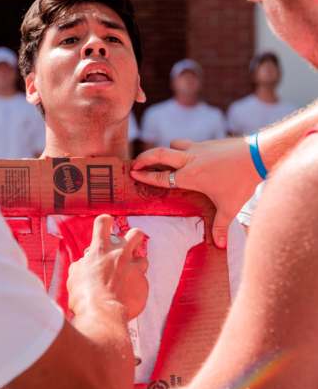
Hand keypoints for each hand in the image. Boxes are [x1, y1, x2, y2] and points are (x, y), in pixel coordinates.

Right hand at [68, 214, 148, 320]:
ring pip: (144, 258)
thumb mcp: (74, 275)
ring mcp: (134, 269)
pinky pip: (143, 282)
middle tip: (127, 247)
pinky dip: (136, 287)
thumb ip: (83, 265)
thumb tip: (85, 264)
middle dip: (133, 237)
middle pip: (136, 233)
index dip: (105, 222)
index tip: (106, 226)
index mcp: (100, 249)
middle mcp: (120, 254)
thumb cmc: (84, 296)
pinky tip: (127, 296)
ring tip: (128, 276)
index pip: (104, 223)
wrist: (102, 314)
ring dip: (137, 265)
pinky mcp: (143, 284)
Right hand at [131, 138, 258, 248]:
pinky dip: (181, 149)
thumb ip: (221, 226)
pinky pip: (188, 144)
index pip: (161, 176)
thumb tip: (221, 245)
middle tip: (135, 163)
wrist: (256, 154)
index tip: (133, 174)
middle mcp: (189, 160)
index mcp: (189, 176)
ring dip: (165, 151)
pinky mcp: (207, 143)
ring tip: (162, 160)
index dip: (145, 175)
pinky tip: (188, 158)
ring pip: (173, 145)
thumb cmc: (241, 181)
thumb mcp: (230, 206)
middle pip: (159, 153)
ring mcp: (198, 148)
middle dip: (144, 158)